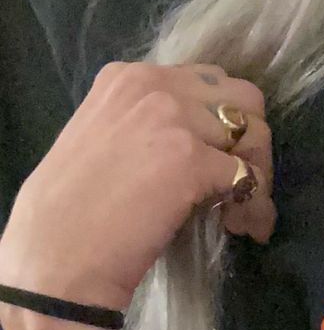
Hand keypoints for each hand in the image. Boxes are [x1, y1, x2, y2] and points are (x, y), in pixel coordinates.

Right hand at [0, 60, 274, 319]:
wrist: (59, 253)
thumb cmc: (79, 211)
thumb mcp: (112, 140)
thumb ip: (154, 127)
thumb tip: (209, 146)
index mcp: (129, 77)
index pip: (209, 83)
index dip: (225, 127)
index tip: (219, 165)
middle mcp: (153, 86)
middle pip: (243, 99)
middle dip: (252, 145)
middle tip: (241, 190)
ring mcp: (174, 120)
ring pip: (256, 135)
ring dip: (259, 178)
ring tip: (238, 217)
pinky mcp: (191, 160)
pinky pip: (251, 178)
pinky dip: (256, 208)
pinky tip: (242, 229)